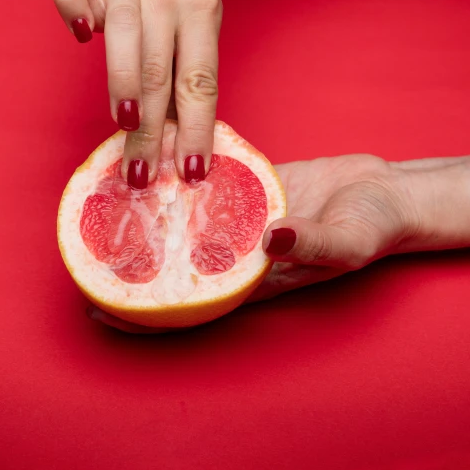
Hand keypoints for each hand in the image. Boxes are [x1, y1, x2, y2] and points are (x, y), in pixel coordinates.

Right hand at [52, 0, 221, 186]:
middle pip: (160, 71)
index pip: (200, 82)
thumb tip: (179, 154)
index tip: (189, 172)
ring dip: (124, 87)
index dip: (195, 130)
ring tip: (124, 126)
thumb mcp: (191, 42)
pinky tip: (82, 35)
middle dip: (151, 130)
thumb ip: (184, 87)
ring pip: (124, 38)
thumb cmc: (169, 14)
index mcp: (202, 10)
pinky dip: (73, 9)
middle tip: (141, 171)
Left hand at [87, 154, 416, 332]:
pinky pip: (204, 183)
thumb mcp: (349, 240)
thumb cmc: (374, 227)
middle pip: (172, 263)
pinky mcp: (246, 188)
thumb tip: (271, 238)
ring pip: (182, 220)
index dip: (144, 310)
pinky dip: (178, 174)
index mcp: (253, 278)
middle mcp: (235, 252)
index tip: (99, 307)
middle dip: (129, 263)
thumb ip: (313, 244)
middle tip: (82, 253)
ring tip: (104, 200)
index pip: (188, 301)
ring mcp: (237, 219)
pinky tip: (150, 158)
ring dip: (147, 213)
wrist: (387, 194)